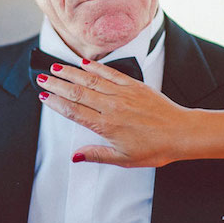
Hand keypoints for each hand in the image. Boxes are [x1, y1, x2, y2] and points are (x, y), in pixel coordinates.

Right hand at [36, 59, 193, 166]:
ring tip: (55, 67)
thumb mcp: (124, 160)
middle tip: (41, 78)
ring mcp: (123, 94)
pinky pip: (111, 73)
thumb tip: (75, 155)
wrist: (181, 133)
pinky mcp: (134, 86)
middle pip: (78, 92)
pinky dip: (96, 67)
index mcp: (107, 126)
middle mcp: (112, 107)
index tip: (43, 97)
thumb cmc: (155, 149)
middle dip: (57, 84)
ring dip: (71, 72)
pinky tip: (83, 62)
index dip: (56, 103)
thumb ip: (97, 154)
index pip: (74, 112)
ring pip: (91, 80)